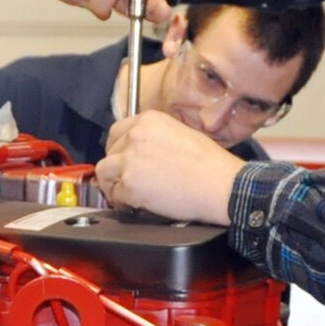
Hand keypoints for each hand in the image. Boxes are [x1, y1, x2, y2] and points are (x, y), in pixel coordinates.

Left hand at [96, 111, 242, 223]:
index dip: (118, 149)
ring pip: (104, 173)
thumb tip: (140, 151)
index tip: (123, 160)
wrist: (220, 185)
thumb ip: (154, 137)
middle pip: (108, 152)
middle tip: (126, 181)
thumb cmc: (210, 164)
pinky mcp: (129, 185)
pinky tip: (137, 205)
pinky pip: (115, 195)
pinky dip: (123, 203)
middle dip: (115, 168)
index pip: (117, 132)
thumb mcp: (181, 134)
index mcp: (148, 120)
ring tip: (128, 195)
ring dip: (113, 185)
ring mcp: (129, 160)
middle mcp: (134, 136)